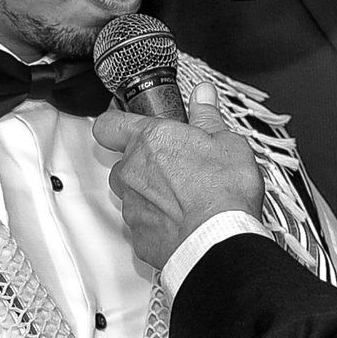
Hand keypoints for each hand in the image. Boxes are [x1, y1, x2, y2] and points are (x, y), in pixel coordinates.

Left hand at [95, 89, 264, 273]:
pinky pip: (142, 222)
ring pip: (131, 193)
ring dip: (150, 193)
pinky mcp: (138, 235)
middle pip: (124, 162)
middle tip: (174, 166)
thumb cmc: (223, 193)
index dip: (115, 124)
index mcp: (150, 140)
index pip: (109, 125)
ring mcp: (132, 205)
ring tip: (182, 197)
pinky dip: (157, 221)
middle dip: (145, 164)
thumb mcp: (227, 143)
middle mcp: (132, 171)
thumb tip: (202, 96)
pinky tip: (181, 221)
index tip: (125, 126)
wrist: (219, 241)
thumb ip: (207, 117)